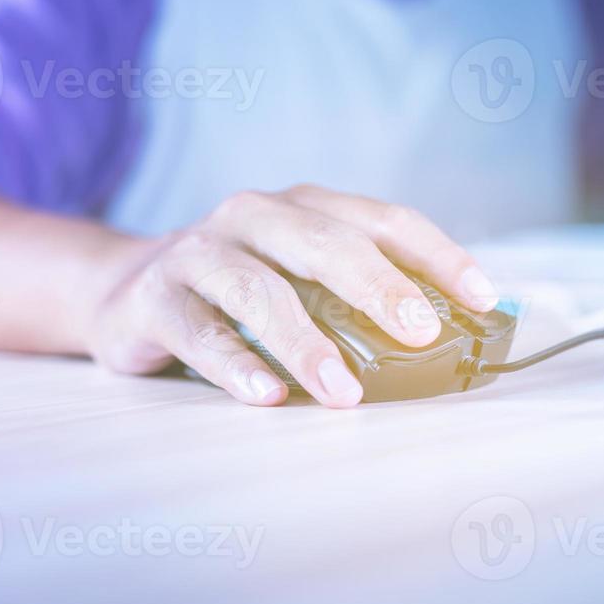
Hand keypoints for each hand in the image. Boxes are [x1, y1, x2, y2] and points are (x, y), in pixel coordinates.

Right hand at [81, 186, 498, 407]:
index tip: (482, 299)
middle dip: (379, 288)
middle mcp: (253, 216)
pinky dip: (235, 365)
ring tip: (343, 392)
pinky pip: (199, 332)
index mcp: (304, 207)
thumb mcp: (301, 279)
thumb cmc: (240, 288)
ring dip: (307, 344)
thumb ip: (358, 297)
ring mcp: (200, 253)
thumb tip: (447, 340)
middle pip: (325, 244)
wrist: (122, 290)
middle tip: (421, 334)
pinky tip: (266, 396)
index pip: (384, 220)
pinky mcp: (155, 298)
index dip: (437, 255)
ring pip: (259, 291)